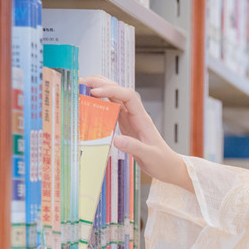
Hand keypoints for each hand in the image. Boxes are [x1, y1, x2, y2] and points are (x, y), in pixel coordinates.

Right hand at [80, 75, 192, 192]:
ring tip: (80, 88)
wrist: (168, 166)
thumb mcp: (149, 155)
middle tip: (80, 83)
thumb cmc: (162, 161)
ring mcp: (129, 118)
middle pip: (118, 91)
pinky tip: (88, 103)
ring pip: (113, 97)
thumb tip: (116, 139)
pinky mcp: (124, 124)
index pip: (127, 96)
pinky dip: (99, 103)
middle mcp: (135, 115)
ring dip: (98, 90)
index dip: (111, 90)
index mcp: (142, 118)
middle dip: (100, 83)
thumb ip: (134, 147)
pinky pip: (111, 109)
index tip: (94, 92)